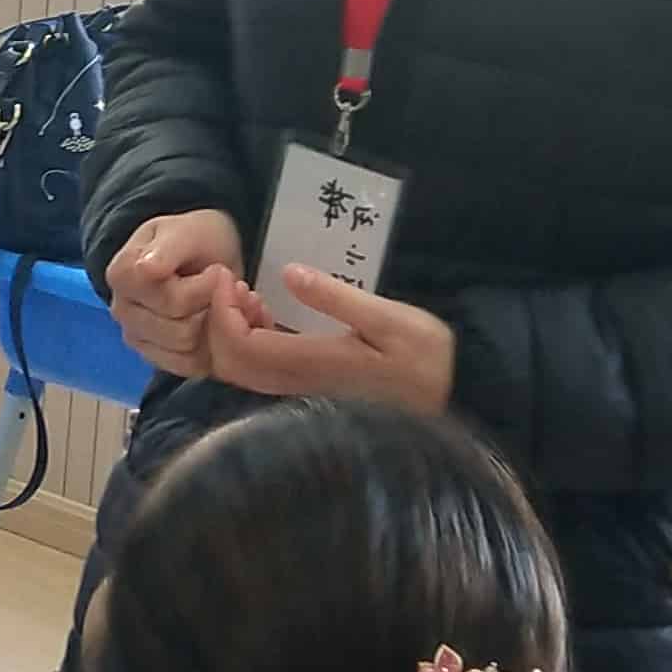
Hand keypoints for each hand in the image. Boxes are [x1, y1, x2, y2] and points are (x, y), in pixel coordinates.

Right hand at [105, 209, 245, 377]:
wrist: (201, 253)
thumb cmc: (194, 239)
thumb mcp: (187, 232)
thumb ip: (168, 250)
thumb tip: (145, 270)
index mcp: (122, 275)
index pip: (171, 301)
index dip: (204, 288)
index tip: (217, 271)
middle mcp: (121, 310)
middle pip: (179, 330)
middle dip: (212, 308)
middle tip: (226, 288)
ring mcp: (136, 336)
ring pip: (186, 351)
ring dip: (215, 328)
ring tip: (222, 303)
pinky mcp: (155, 357)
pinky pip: (189, 367)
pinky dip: (212, 348)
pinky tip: (217, 323)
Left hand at [204, 265, 456, 416]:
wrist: (452, 396)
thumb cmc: (425, 356)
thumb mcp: (388, 318)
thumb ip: (336, 297)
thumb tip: (288, 274)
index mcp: (312, 364)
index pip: (240, 346)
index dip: (221, 312)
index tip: (229, 276)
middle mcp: (298, 384)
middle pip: (230, 364)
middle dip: (218, 321)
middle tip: (234, 283)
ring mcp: (302, 391)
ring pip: (242, 371)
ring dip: (233, 332)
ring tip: (251, 295)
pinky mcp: (310, 390)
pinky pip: (261, 372)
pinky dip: (249, 342)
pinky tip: (268, 316)